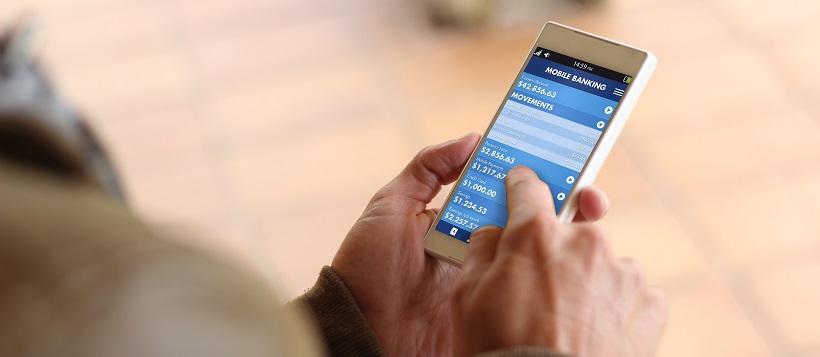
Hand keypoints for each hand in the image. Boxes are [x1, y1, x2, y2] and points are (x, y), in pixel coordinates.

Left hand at [331, 134, 610, 355]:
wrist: (361, 327)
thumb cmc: (368, 266)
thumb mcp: (391, 206)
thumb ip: (427, 168)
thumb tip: (472, 138)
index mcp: (462, 219)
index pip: (506, 191)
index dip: (537, 176)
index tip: (566, 160)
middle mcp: (482, 245)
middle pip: (532, 220)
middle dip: (566, 204)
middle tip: (590, 196)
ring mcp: (489, 277)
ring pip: (536, 252)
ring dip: (565, 237)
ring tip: (587, 219)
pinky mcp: (491, 306)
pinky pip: (525, 287)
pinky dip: (548, 275)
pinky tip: (567, 259)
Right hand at [451, 166, 667, 356]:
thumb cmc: (498, 350)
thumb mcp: (466, 297)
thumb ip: (481, 250)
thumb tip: (493, 233)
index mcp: (537, 234)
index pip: (528, 188)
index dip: (519, 185)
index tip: (520, 185)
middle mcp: (586, 243)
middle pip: (569, 231)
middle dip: (553, 252)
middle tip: (535, 289)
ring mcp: (623, 275)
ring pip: (602, 263)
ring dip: (587, 281)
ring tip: (566, 321)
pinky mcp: (648, 307)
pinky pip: (631, 295)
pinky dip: (616, 308)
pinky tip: (595, 332)